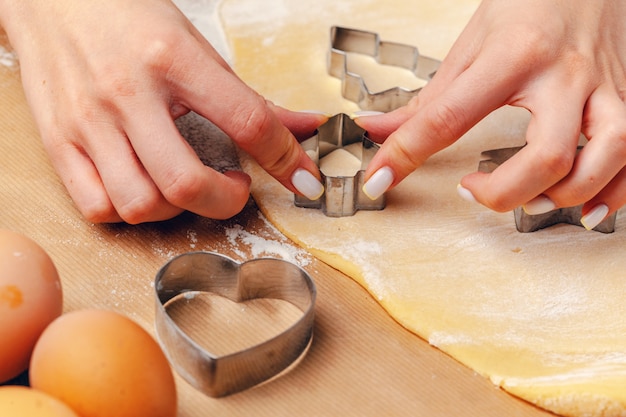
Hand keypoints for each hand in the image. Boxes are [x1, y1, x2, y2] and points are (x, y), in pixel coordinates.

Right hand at [0, 0, 324, 222]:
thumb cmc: (129, 18)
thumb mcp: (198, 46)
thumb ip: (252, 98)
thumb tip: (305, 127)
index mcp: (173, 58)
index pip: (247, 121)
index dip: (286, 159)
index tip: (302, 180)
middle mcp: (127, 93)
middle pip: (186, 182)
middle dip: (227, 201)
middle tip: (236, 188)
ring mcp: (87, 122)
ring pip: (140, 204)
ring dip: (177, 209)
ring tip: (187, 185)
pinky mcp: (58, 142)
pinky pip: (97, 206)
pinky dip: (130, 211)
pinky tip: (146, 188)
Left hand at [356, 0, 625, 229]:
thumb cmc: (528, 6)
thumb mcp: (469, 47)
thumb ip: (425, 100)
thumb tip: (376, 129)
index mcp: (512, 57)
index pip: (447, 118)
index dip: (404, 156)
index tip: (379, 181)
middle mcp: (563, 76)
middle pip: (546, 157)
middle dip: (502, 193)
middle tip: (471, 190)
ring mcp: (605, 89)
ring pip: (602, 159)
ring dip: (561, 196)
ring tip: (528, 200)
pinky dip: (613, 193)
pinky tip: (584, 206)